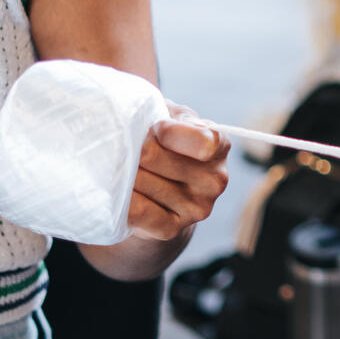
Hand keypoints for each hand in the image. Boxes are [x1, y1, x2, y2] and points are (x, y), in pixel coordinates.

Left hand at [125, 103, 231, 240]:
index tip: (153, 129)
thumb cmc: (161, 141)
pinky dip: (122, 200)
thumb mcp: (169, 116)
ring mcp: (197, 208)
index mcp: (219, 145)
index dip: (168, 132)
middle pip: (154, 157)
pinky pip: (137, 211)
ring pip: (141, 182)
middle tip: (130, 150)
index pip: (201, 142)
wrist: (156, 187)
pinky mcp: (173, 229)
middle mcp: (216, 179)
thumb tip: (146, 114)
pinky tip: (120, 193)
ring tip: (124, 170)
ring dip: (123, 173)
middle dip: (133, 149)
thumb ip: (164, 110)